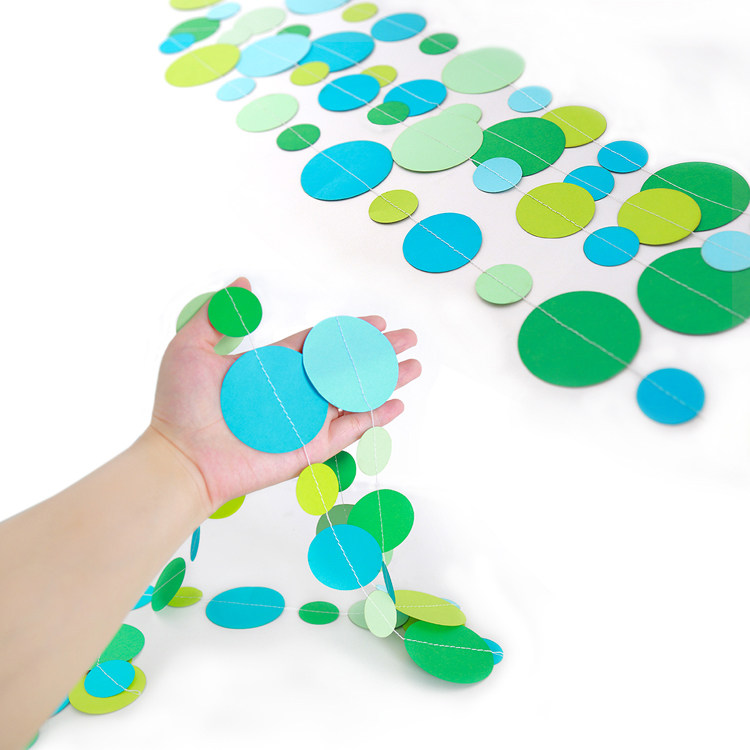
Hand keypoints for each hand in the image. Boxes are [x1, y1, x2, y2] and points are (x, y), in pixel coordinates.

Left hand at [149, 278, 420, 515]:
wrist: (180, 457)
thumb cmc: (180, 406)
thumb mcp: (192, 348)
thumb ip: (218, 315)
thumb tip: (242, 282)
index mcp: (274, 368)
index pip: (321, 345)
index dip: (350, 333)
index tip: (377, 322)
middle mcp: (296, 392)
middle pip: (347, 367)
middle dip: (380, 353)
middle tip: (409, 338)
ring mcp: (306, 421)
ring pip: (356, 396)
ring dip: (387, 380)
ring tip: (415, 366)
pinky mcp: (311, 448)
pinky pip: (350, 431)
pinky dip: (375, 417)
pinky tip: (397, 402)